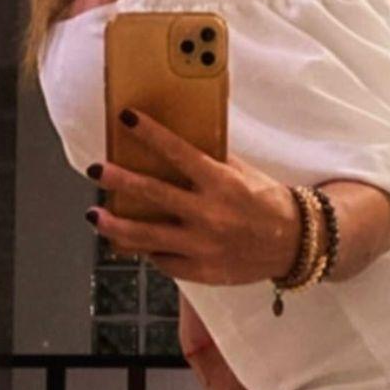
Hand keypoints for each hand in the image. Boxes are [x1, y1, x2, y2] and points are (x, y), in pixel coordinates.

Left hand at [84, 109, 300, 284]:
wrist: (294, 243)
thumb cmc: (266, 202)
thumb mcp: (243, 174)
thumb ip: (210, 162)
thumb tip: (173, 145)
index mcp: (221, 182)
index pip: (177, 151)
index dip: (149, 133)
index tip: (126, 118)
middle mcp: (208, 214)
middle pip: (152, 193)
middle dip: (118, 180)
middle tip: (95, 170)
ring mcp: (202, 246)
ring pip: (146, 236)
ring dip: (115, 225)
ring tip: (95, 216)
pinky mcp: (200, 271)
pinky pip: (163, 261)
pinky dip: (146, 250)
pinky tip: (131, 242)